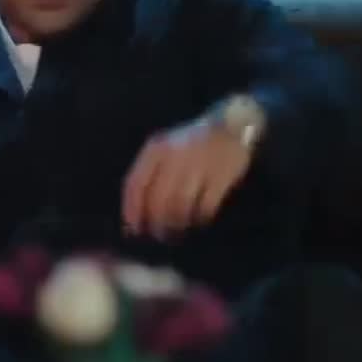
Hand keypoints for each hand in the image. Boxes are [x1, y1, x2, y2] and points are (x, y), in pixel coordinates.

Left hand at [122, 115, 251, 238]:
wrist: (229, 127)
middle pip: (158, 199)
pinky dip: (200, 217)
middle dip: (156, 222)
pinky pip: (205, 205)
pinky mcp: (221, 175)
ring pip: (181, 205)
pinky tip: (198, 220)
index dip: (132, 210)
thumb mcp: (164, 150)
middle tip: (159, 235)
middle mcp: (175, 156)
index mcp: (156, 149)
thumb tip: (134, 218)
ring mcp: (199, 165)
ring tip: (177, 231)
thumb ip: (148, 177)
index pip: (136, 184)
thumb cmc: (189, 145)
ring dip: (177, 223)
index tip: (133, 230)